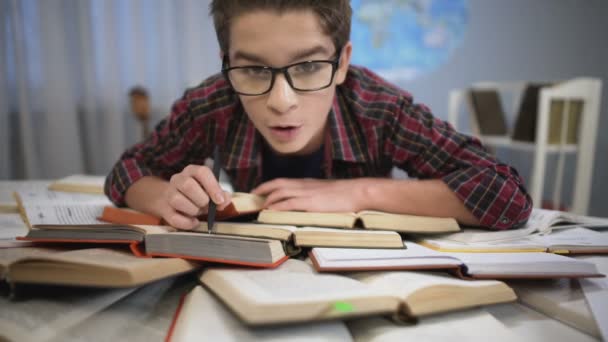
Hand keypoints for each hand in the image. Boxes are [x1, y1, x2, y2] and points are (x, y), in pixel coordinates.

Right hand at [161, 165, 231, 228]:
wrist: (172, 201)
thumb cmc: (196, 195)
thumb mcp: (210, 192)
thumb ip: (221, 195)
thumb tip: (224, 200)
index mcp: (192, 171)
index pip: (202, 172)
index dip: (212, 187)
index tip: (219, 200)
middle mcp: (178, 179)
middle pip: (188, 185)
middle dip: (201, 200)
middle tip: (206, 206)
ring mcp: (169, 193)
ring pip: (177, 200)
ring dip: (193, 210)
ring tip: (197, 211)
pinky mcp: (164, 208)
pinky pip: (174, 218)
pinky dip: (187, 223)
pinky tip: (194, 222)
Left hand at [251, 178, 367, 211]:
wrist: (357, 192)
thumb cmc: (346, 194)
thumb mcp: (326, 192)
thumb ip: (314, 195)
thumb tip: (307, 204)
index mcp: (307, 183)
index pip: (283, 181)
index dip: (269, 185)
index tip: (259, 191)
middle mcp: (304, 185)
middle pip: (278, 184)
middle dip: (263, 190)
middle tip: (252, 197)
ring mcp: (307, 193)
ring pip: (281, 192)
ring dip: (268, 200)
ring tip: (260, 207)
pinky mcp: (311, 202)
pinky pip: (290, 203)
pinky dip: (278, 206)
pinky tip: (271, 211)